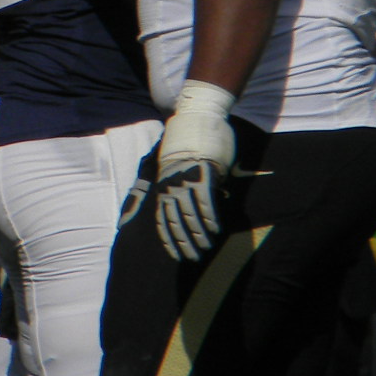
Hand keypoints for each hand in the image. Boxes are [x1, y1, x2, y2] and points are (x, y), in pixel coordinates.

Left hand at [155, 81, 236, 260]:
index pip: (162, 216)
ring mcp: (186, 178)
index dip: (167, 236)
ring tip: (205, 248)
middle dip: (182, 242)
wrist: (197, 117)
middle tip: (191, 258)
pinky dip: (208, 216)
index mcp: (163, 183)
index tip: (173, 253)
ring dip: (197, 233)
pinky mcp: (202, 172)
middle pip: (174, 220)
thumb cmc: (190, 143)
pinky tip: (214, 229)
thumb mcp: (180, 166)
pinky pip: (205, 199)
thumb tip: (192, 202)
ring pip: (189, 213)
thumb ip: (184, 185)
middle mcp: (170, 183)